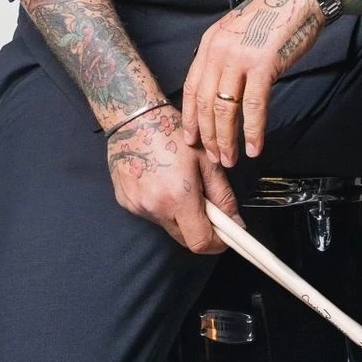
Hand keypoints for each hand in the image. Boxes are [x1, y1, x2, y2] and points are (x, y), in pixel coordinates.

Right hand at [106, 105, 238, 252]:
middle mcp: (155, 207)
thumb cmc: (171, 131)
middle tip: (205, 205)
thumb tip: (236, 223)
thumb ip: (223, 196)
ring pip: (167, 226)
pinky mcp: (125, 202)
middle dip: (199, 229)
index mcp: (179, 196)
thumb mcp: (207, 160)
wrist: (131, 117)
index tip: (225, 235)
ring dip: (179, 215)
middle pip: (184, 239)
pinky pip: (151, 214)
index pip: (201, 242)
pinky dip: (161, 205)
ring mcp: (137, 206)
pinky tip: (160, 181)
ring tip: (179, 185)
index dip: (217, 244)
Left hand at [182, 0, 326, 167]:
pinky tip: (254, 147)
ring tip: (230, 159)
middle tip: (213, 158)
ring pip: (225, 108)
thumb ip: (226, 59)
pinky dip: (253, 131)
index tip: (191, 139)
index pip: (191, 88)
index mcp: (209, 45)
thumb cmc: (272, 18)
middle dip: (208, 136)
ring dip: (227, 139)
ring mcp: (239, 58)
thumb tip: (223, 89)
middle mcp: (218, 51)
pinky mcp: (263, 65)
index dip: (190, 117)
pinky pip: (253, 105)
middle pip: (205, 103)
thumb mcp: (237, 35)